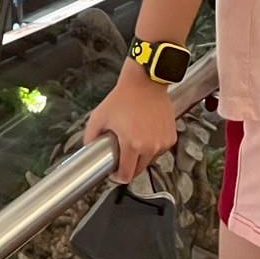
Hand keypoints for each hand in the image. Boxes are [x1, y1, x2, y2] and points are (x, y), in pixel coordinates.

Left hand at [83, 69, 177, 183]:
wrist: (145, 83)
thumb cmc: (124, 97)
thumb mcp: (99, 116)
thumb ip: (90, 137)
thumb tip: (88, 150)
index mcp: (132, 144)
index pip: (127, 175)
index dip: (118, 176)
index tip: (114, 171)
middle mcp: (150, 146)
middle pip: (139, 170)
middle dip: (129, 165)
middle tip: (122, 151)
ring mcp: (162, 142)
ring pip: (150, 160)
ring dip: (142, 156)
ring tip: (134, 139)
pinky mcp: (171, 137)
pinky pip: (160, 150)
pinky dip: (153, 146)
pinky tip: (146, 133)